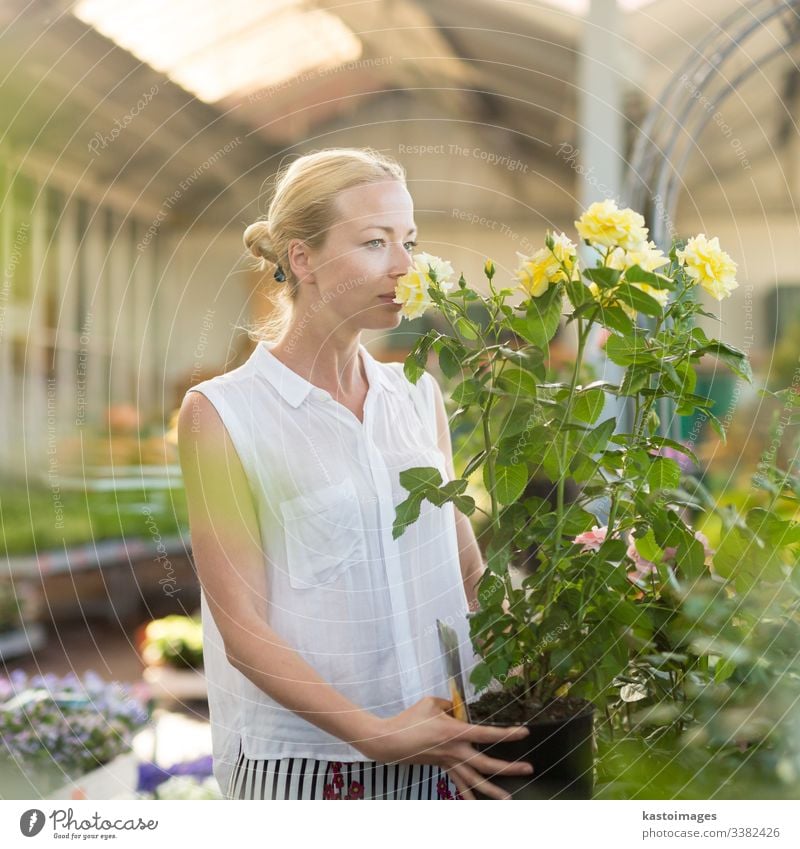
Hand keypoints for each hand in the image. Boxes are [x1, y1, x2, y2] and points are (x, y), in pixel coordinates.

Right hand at [355, 696, 533, 799]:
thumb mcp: (431, 702)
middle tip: (529, 769)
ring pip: (475, 780)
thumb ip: (450, 704)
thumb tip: (460, 708)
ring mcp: (449, 762)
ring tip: (509, 799)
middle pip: (487, 763)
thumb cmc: (410, 718)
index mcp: (455, 731)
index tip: (525, 733)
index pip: (487, 733)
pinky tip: (477, 805)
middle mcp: (456, 750)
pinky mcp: (442, 767)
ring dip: (492, 790)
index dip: (507, 734)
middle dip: (509, 767)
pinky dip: (468, 795)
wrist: (390, 741)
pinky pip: (459, 783)